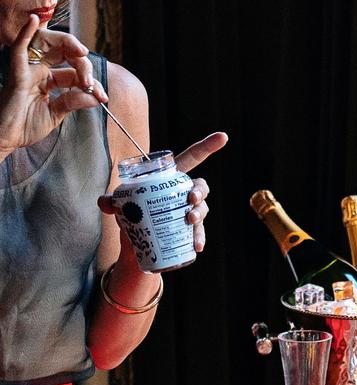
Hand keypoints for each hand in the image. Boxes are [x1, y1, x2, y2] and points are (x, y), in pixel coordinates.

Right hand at [0, 16, 102, 156]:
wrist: (6, 138)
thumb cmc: (26, 125)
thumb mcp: (56, 114)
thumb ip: (74, 102)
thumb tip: (96, 97)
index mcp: (47, 79)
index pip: (73, 71)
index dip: (91, 81)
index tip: (102, 97)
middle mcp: (37, 69)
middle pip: (62, 52)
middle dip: (82, 62)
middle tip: (91, 80)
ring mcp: (26, 68)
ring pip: (46, 43)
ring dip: (66, 44)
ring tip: (81, 52)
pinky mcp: (15, 72)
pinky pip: (18, 48)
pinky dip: (25, 33)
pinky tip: (33, 20)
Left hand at [99, 131, 227, 252]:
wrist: (136, 244)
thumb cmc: (130, 215)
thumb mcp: (119, 205)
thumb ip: (110, 200)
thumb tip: (105, 202)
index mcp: (170, 178)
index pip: (192, 158)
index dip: (207, 147)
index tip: (223, 137)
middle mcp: (184, 193)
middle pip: (200, 186)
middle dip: (199, 191)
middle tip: (190, 199)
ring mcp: (189, 212)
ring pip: (203, 208)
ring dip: (199, 213)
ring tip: (189, 221)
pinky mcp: (189, 232)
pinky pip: (199, 233)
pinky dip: (199, 238)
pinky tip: (196, 246)